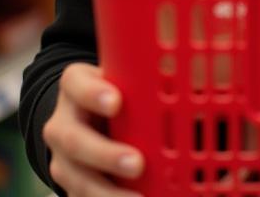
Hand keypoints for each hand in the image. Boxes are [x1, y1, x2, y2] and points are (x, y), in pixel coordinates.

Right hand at [42, 63, 143, 195]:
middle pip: (74, 139)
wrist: (94, 118)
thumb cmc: (119, 90)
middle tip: (137, 163)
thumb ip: (153, 77)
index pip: (76, 83)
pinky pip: (81, 196)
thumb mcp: (128, 77)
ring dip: (107, 191)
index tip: (117, 102)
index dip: (92, 93)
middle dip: (106, 154)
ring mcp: (61, 158)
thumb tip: (198, 75)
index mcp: (75, 86)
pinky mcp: (68, 184)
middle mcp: (61, 122)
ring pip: (76, 177)